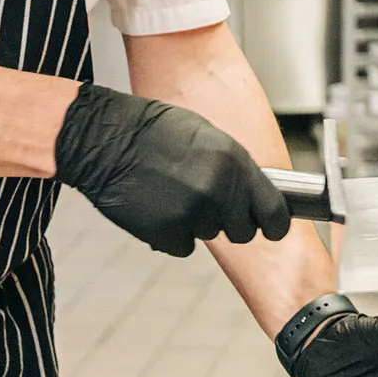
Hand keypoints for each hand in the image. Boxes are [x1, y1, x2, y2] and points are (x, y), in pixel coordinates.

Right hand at [54, 84, 291, 256]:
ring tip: (170, 192)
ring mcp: (193, 214)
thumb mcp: (207, 137)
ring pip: (209, 234)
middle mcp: (219, 190)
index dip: (273, 223)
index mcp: (235, 162)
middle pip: (243, 231)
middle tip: (204, 201)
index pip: (274, 210)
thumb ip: (233, 168)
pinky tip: (155, 207)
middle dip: (228, 221)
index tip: (271, 228)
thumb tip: (250, 194)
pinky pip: (182, 246)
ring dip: (195, 222)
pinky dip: (171, 234)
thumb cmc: (153, 130)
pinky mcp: (167, 233)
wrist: (103, 138)